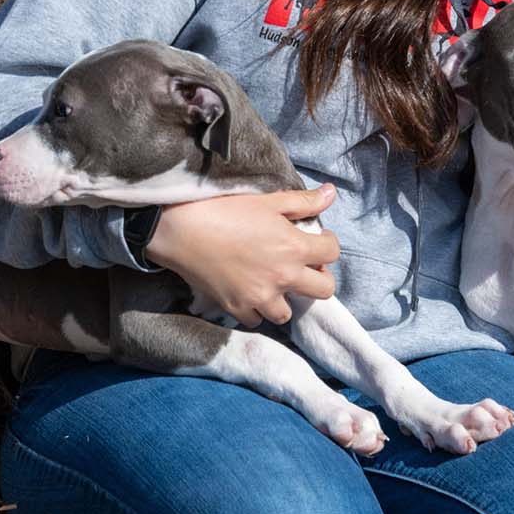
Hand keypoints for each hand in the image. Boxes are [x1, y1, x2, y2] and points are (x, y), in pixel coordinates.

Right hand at [146, 185, 340, 324]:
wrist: (180, 230)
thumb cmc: (224, 210)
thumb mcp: (268, 201)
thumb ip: (303, 201)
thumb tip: (331, 193)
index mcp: (294, 247)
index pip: (333, 252)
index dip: (327, 243)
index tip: (315, 239)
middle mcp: (283, 276)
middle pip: (325, 290)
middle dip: (318, 278)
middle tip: (302, 266)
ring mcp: (260, 296)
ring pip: (289, 312)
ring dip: (285, 299)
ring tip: (272, 283)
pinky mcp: (237, 308)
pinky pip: (257, 320)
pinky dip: (255, 310)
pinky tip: (248, 292)